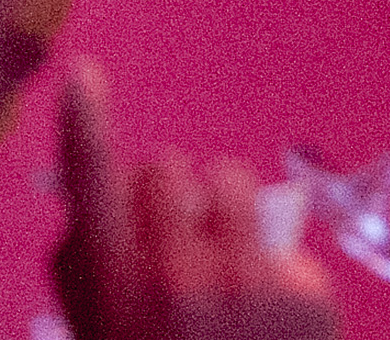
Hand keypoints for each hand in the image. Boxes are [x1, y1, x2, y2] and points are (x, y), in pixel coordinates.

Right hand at [53, 59, 342, 339]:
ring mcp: (248, 285)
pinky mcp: (307, 295)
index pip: (91, 185)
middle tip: (173, 240)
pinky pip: (281, 239)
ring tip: (222, 266)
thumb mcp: (96, 332)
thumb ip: (89, 262)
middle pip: (169, 169)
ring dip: (222, 211)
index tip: (83, 75)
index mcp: (116, 290)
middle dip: (168, 194)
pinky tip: (265, 323)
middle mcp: (179, 278)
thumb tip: (110, 190)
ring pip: (231, 181)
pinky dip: (271, 270)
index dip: (84, 125)